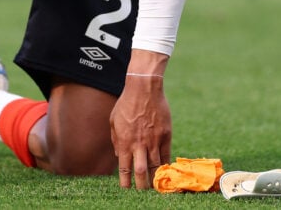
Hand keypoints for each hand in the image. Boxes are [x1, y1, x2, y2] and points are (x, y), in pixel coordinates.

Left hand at [109, 71, 171, 189]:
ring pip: (155, 166)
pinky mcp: (165, 135)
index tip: (126, 189)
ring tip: (155, 185)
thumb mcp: (114, 121)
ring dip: (155, 178)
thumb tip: (121, 156)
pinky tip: (165, 170)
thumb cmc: (126, 103)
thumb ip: (116, 140)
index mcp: (125, 142)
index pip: (124, 169)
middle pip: (140, 172)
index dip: (125, 182)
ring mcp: (154, 140)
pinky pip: (166, 155)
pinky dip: (165, 164)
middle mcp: (139, 144)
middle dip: (141, 186)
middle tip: (142, 192)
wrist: (144, 88)